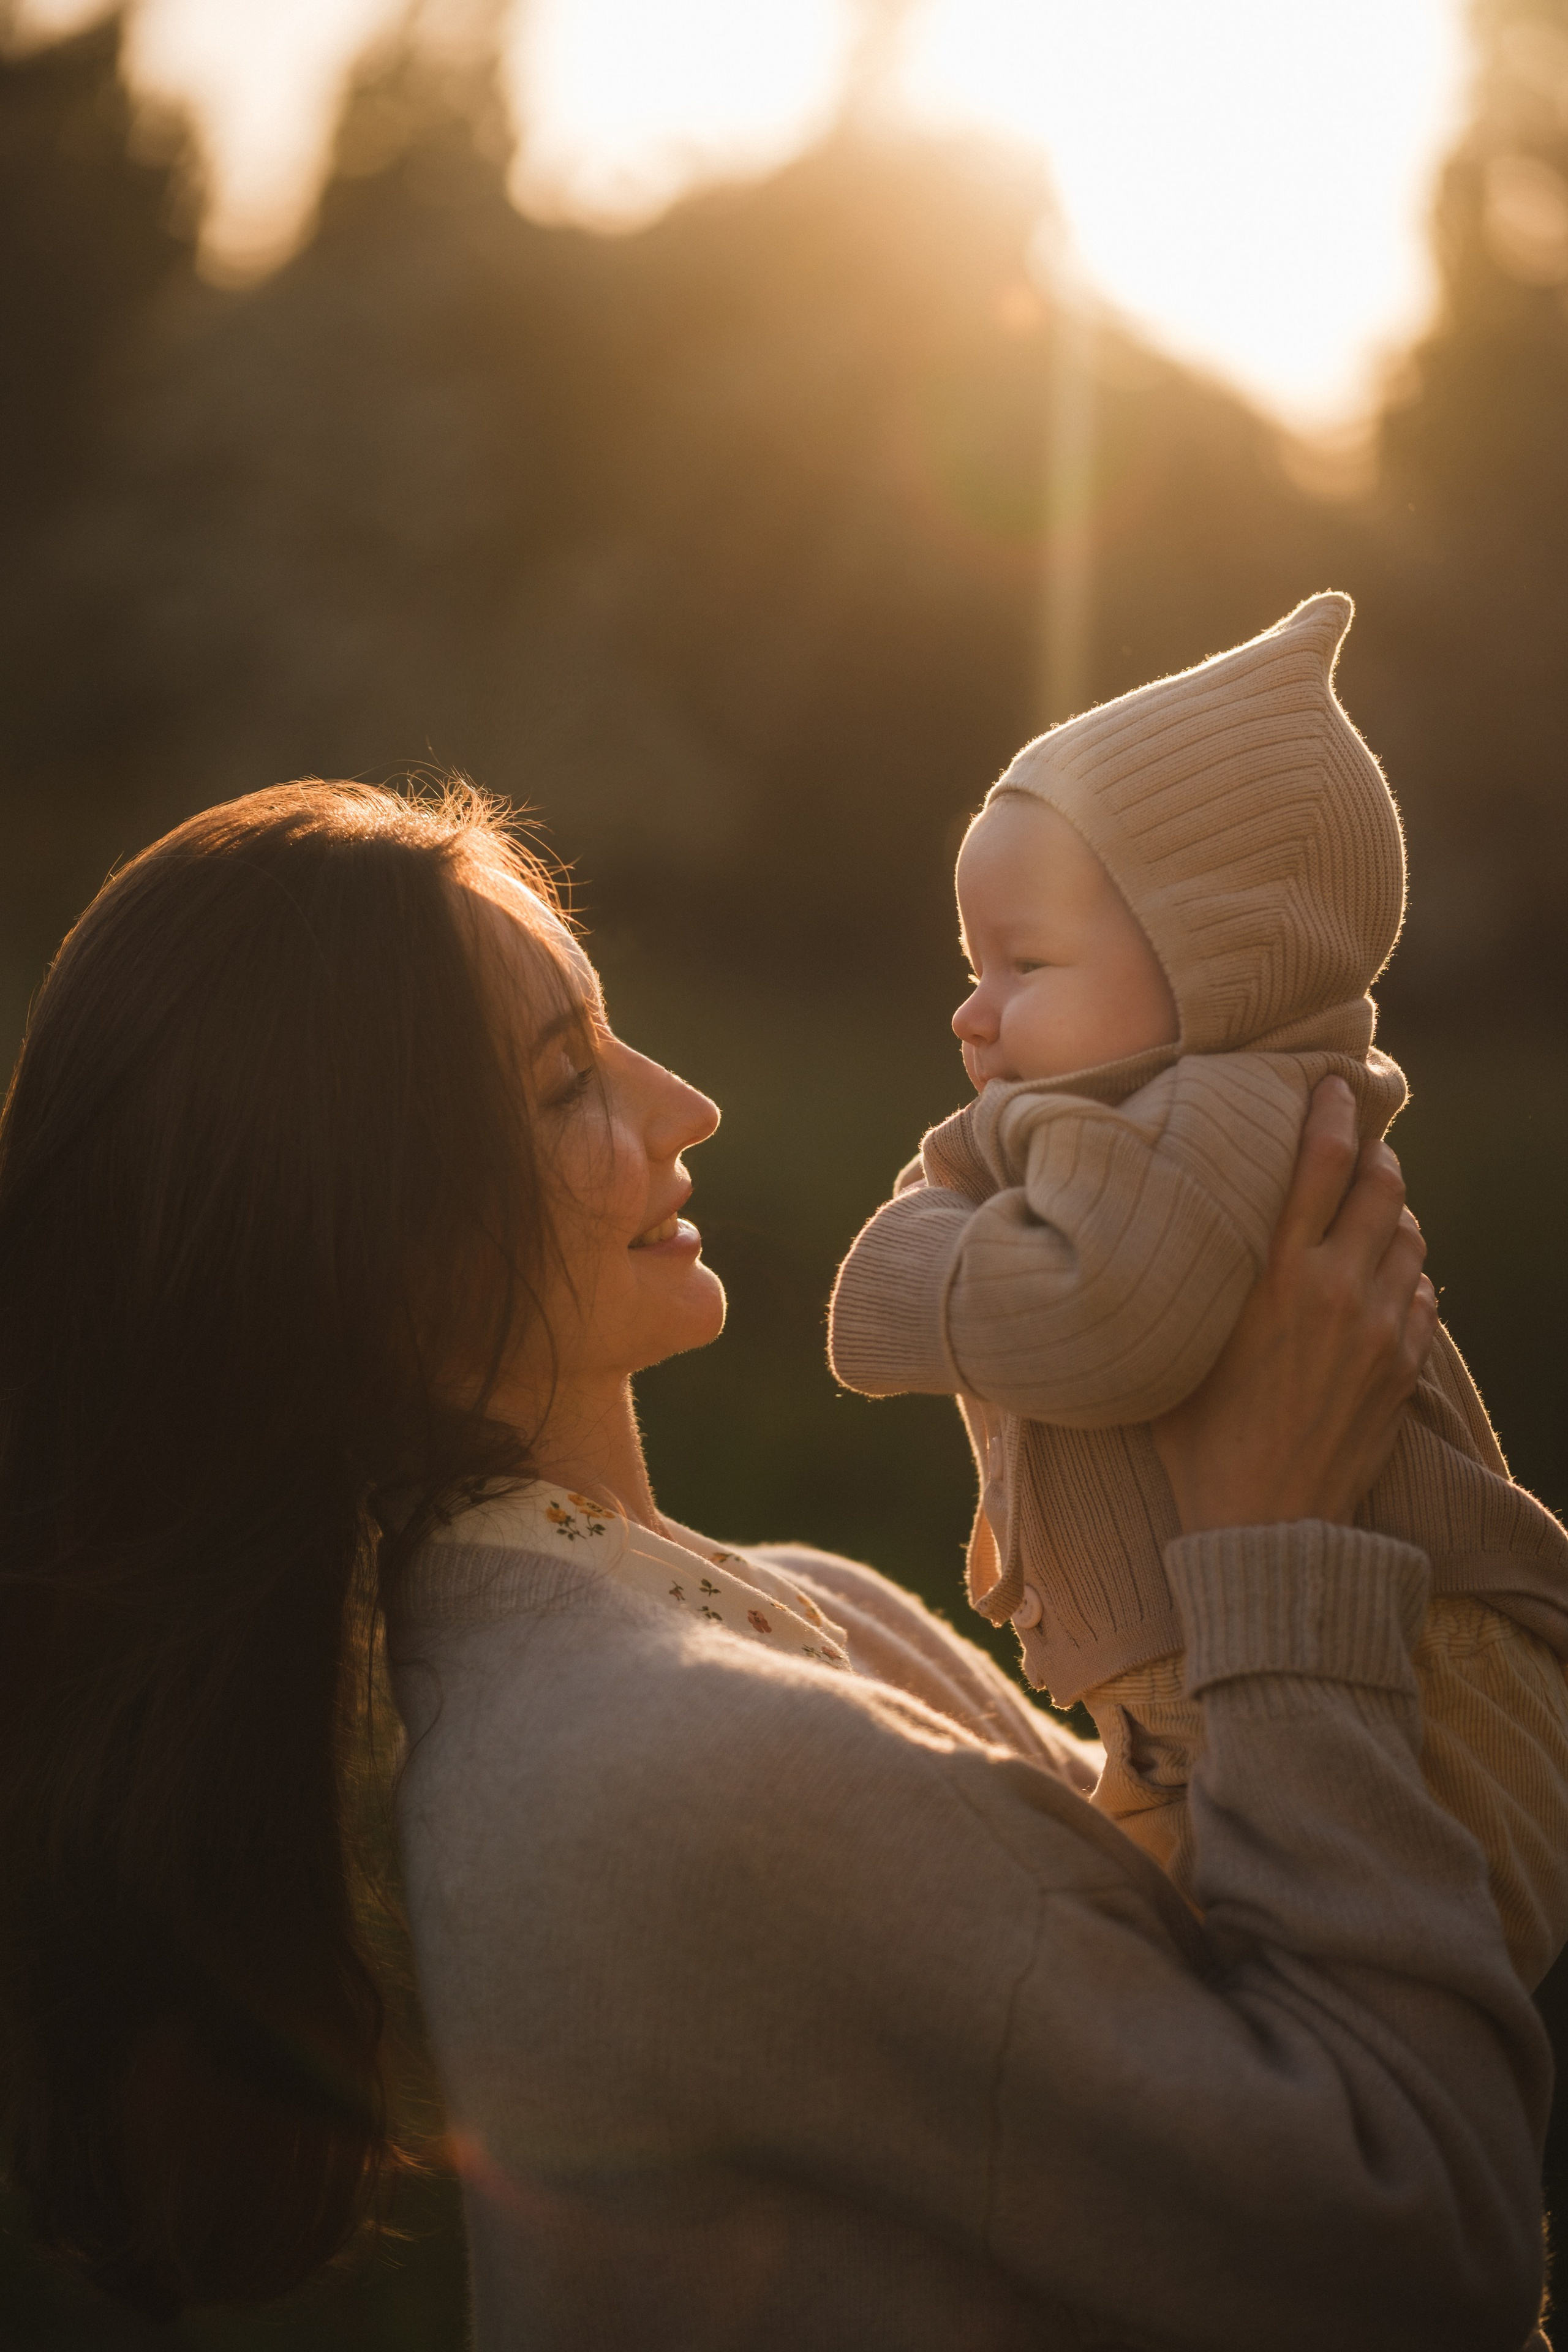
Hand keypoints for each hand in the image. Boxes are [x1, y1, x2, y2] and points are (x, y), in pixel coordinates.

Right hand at [1152, 1077, 1437, 1533]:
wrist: (1263, 1524)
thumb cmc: (1197, 1438)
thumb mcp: (1179, 1346)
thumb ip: (1197, 1283)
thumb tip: (1171, 1230)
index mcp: (1276, 1278)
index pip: (1321, 1164)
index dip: (1333, 1112)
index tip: (1334, 1085)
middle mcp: (1336, 1292)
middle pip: (1380, 1186)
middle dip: (1373, 1154)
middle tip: (1357, 1144)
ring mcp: (1379, 1329)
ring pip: (1408, 1235)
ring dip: (1390, 1213)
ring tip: (1367, 1211)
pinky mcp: (1402, 1366)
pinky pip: (1419, 1292)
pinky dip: (1402, 1273)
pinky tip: (1378, 1279)